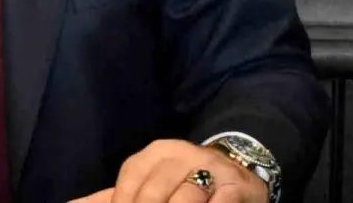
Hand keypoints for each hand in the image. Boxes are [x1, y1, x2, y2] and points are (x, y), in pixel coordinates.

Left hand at [69, 139, 266, 202]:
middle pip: (155, 190)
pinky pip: (220, 200)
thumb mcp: (149, 182)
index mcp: (156, 153)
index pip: (131, 179)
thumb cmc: (184, 181)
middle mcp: (182, 154)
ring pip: (187, 195)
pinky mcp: (237, 186)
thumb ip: (113, 198)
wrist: (240, 169)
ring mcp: (212, 169)